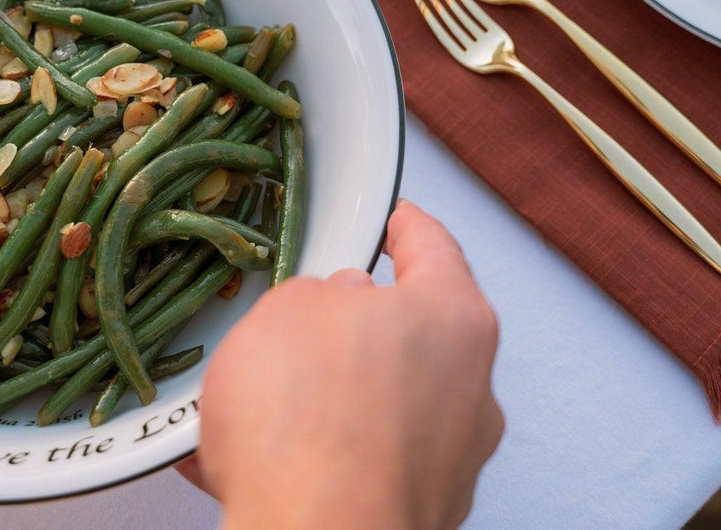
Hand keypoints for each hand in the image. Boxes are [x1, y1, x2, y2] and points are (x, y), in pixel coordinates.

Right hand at [187, 200, 503, 529]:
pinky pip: (354, 466)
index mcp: (455, 318)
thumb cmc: (311, 424)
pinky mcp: (415, 513)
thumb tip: (328, 310)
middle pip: (408, 336)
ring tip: (250, 408)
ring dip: (321, 402)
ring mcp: (449, 461)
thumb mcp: (286, 310)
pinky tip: (250, 459)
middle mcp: (470, 391)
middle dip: (347, 330)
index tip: (391, 220)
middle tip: (294, 327)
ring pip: (378, 408)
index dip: (401, 225)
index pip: (433, 246)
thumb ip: (316, 296)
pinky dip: (309, 459)